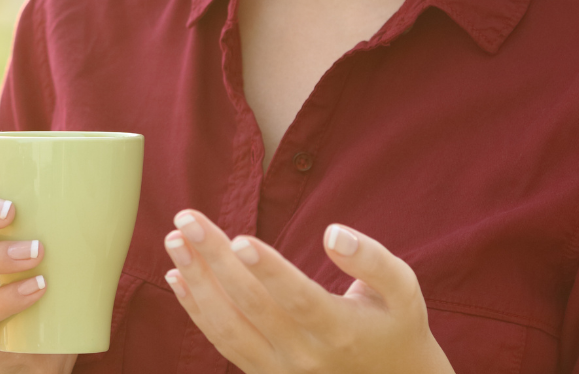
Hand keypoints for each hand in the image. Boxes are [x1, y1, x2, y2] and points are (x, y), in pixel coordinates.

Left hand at [162, 210, 455, 373]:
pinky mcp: (263, 373)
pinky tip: (178, 277)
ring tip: (176, 242)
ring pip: (228, 327)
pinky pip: (223, 343)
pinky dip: (196, 310)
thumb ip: (373, 261)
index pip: (300, 300)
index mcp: (341, 331)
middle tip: (187, 219)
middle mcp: (307, 356)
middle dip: (215, 260)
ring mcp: (281, 370)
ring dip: (196, 283)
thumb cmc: (394, 325)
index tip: (239, 238)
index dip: (270, 270)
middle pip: (252, 306)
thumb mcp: (402, 290)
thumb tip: (334, 234)